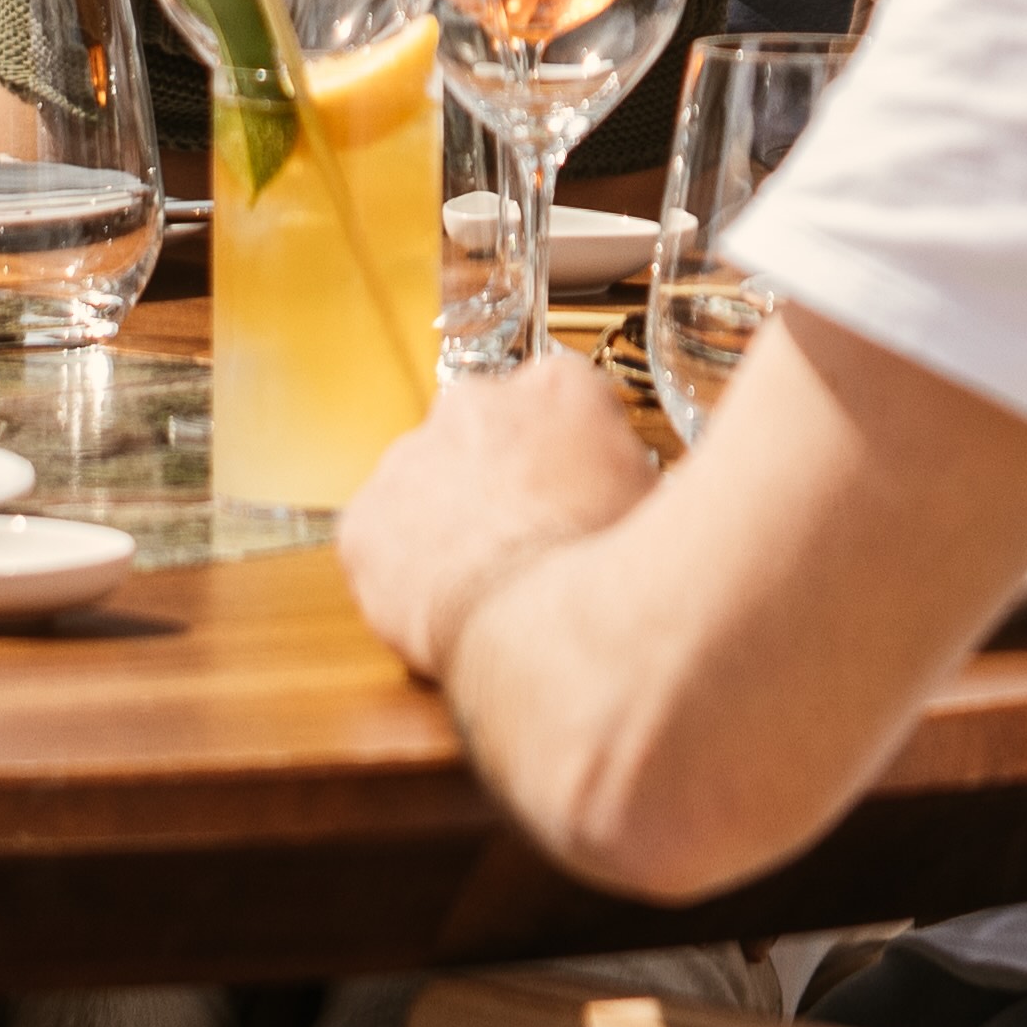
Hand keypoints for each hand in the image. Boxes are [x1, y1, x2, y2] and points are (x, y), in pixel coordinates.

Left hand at [338, 350, 655, 678]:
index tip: (568, 497)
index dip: (565, 459)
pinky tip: (441, 608)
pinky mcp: (366, 521)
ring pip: (425, 487)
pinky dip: (402, 573)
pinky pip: (379, 543)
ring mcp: (412, 457)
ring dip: (447, 525)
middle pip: (483, 438)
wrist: (551, 636)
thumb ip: (634, 472)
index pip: (558, 403)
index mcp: (560, 390)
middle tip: (526, 545)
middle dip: (498, 485)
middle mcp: (477, 403)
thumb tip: (640, 488)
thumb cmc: (617, 576)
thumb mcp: (659, 504)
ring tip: (486, 586)